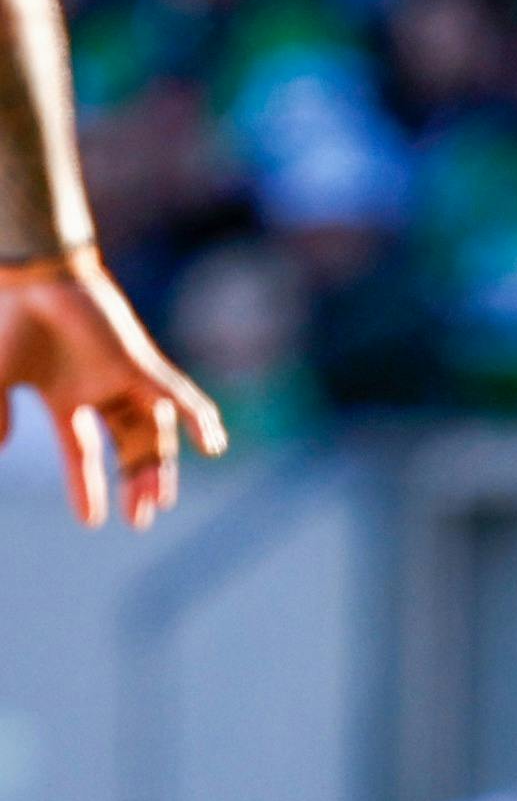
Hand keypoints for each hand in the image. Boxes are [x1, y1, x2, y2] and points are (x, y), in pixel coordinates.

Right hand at [0, 250, 226, 527]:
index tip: (92, 522)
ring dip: (159, 465)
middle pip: (129, 445)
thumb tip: (0, 453)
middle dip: (135, 481)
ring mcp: (122, 376)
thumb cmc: (8, 325)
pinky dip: (197, 417)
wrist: (30, 279)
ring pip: (154, 429)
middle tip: (141, 519)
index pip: (84, 451)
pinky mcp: (139, 361)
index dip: (87, 486)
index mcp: (66, 397)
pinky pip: (176, 394)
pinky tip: (212, 444)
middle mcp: (100, 390)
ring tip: (158, 502)